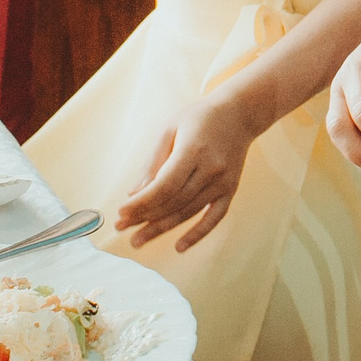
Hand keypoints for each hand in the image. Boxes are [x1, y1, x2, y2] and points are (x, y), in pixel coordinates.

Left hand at [116, 92, 266, 251]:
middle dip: (144, 217)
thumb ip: (153, 163)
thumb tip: (134, 194)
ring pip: (188, 212)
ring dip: (161, 229)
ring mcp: (223, 182)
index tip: (121, 213)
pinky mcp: (230, 189)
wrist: (239, 113)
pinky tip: (179, 247)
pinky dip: (198, 234)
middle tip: (121, 228)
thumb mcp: (170, 129)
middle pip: (173, 202)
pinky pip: (214, 217)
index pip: (164, 186)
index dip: (141, 203)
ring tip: (138, 240)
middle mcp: (211, 169)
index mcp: (194, 150)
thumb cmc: (199, 118)